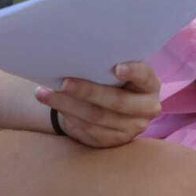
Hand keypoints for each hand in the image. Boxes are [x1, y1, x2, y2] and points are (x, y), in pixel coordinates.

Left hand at [36, 61, 162, 148]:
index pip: (145, 76)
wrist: (108, 106)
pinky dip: (69, 117)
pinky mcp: (113, 142)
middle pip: (116, 101)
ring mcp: (131, 129)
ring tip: (45, 94)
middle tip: (63, 82)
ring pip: (97, 118)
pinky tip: (55, 106)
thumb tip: (80, 53)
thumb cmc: (111, 79)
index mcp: (150, 86)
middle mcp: (147, 109)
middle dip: (87, 91)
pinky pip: (88, 130)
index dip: (133, 72)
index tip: (116, 68)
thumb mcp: (116, 71)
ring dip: (68, 105)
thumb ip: (108, 65)